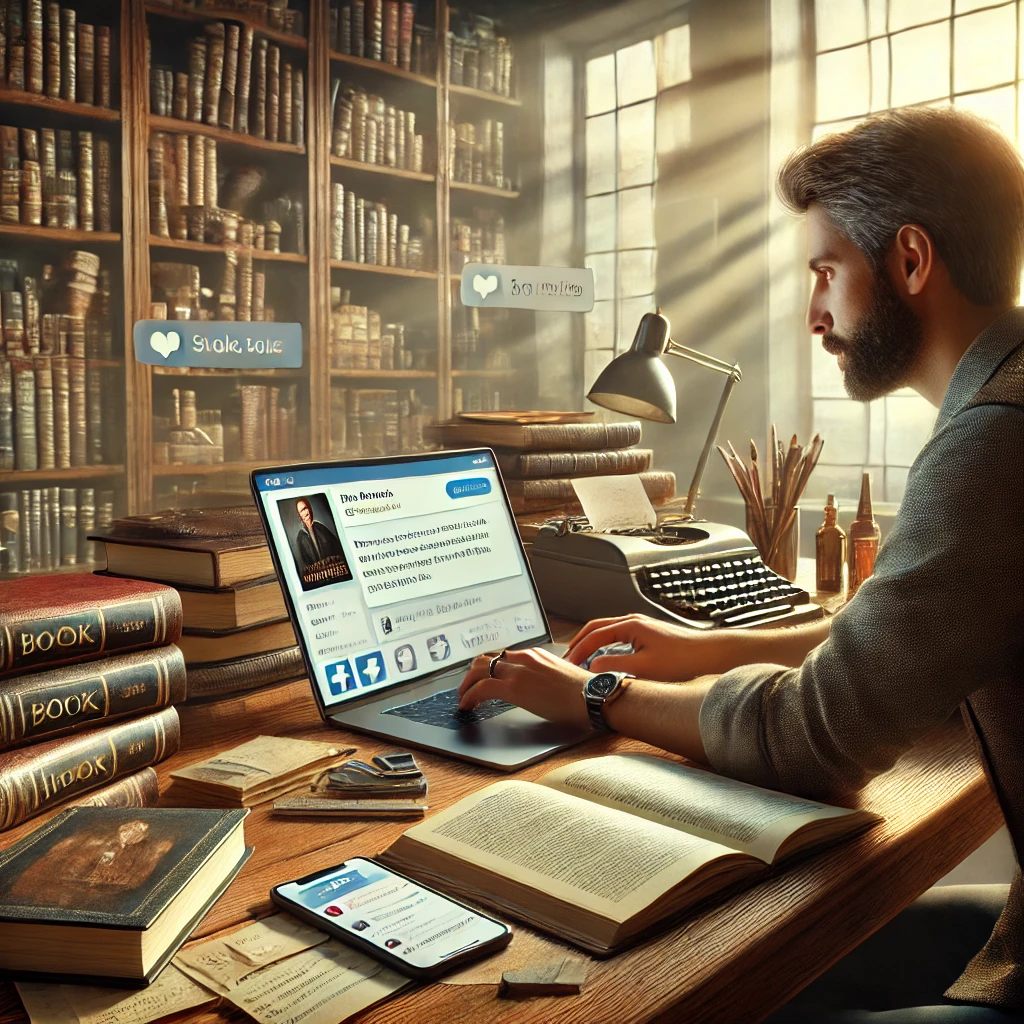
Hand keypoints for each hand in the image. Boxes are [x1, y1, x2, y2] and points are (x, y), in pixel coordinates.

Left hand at [458, 647, 591, 730]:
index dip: (488, 669)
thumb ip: (545, 677)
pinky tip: (467, 705)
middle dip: (472, 674)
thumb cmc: (584, 692)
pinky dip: (469, 695)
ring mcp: (518, 670)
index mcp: (535, 654)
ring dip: (467, 684)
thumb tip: (538, 689)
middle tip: (467, 687)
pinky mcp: (514, 687)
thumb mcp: (560, 677)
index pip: (502, 656)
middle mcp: (524, 657)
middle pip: (486, 659)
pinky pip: (481, 688)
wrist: (593, 696)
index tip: (483, 679)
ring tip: (463, 697)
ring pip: (479, 669)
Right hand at [565, 613, 727, 680]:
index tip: (567, 663)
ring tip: (581, 657)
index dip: (577, 650)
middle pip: (596, 627)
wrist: (711, 654)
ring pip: (607, 631)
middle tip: (566, 656)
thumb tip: (593, 667)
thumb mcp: (645, 668)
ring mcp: (642, 627)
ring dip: (591, 642)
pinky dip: (605, 645)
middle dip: (579, 641)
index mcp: (630, 625)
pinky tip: (606, 658)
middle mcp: (634, 621)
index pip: (594, 635)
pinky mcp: (649, 635)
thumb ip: (615, 667)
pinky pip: (618, 636)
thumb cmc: (683, 660)